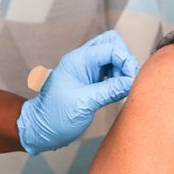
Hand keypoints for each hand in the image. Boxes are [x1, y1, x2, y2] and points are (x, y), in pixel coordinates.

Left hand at [16, 31, 138, 154]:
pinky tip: (118, 92)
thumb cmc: (55, 117)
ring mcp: (86, 70)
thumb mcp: (84, 104)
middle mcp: (82, 61)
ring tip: (122, 88)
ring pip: (111, 55)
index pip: (109, 47)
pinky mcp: (90, 80)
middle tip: (127, 80)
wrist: (40, 130)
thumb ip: (109, 91)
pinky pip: (109, 70)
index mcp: (78, 61)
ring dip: (121, 69)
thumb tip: (131, 82)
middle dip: (124, 58)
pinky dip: (118, 77)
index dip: (125, 60)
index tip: (132, 79)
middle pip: (111, 43)